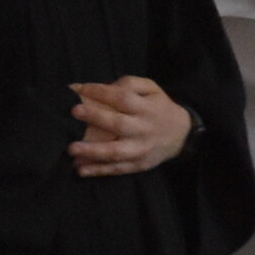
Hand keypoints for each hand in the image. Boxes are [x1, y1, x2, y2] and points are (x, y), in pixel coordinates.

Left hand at [68, 76, 193, 175]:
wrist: (182, 135)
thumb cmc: (159, 108)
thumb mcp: (152, 89)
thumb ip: (130, 84)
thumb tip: (103, 88)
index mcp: (147, 108)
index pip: (123, 98)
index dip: (102, 92)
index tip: (81, 88)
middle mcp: (144, 129)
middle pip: (118, 124)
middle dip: (95, 117)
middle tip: (74, 112)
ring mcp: (141, 149)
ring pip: (116, 152)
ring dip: (93, 151)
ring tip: (72, 148)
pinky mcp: (138, 165)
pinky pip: (117, 169)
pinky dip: (99, 170)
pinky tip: (80, 169)